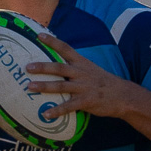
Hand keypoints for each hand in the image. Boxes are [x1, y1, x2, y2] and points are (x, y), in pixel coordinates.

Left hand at [26, 33, 145, 121]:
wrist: (123, 95)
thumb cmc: (103, 83)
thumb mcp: (91, 69)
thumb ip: (75, 67)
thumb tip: (58, 66)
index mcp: (82, 63)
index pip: (65, 48)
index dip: (52, 41)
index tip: (38, 35)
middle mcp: (81, 73)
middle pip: (59, 68)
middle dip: (42, 67)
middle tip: (27, 67)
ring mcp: (83, 87)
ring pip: (60, 86)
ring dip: (44, 87)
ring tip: (30, 87)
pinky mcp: (86, 101)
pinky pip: (68, 106)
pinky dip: (56, 111)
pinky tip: (45, 114)